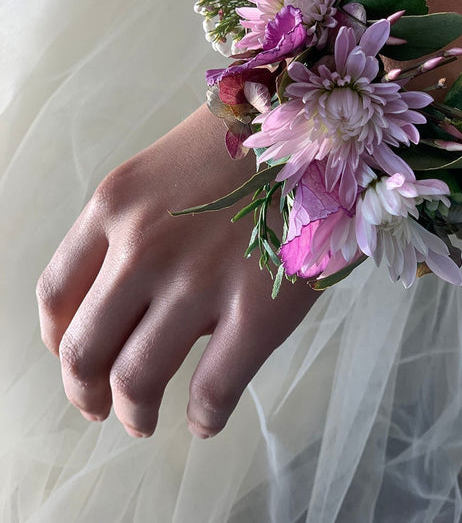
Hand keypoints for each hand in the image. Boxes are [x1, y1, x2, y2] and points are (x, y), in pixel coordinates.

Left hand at [36, 105, 319, 437]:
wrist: (320, 126)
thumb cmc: (243, 143)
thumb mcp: (165, 169)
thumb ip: (135, 227)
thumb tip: (130, 297)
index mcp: (115, 205)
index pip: (55, 293)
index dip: (58, 339)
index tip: (73, 356)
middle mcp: (143, 246)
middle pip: (85, 348)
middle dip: (85, 391)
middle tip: (100, 407)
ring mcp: (198, 280)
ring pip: (136, 379)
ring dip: (134, 412)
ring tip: (142, 421)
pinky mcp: (258, 310)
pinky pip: (213, 389)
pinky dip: (204, 416)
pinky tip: (205, 419)